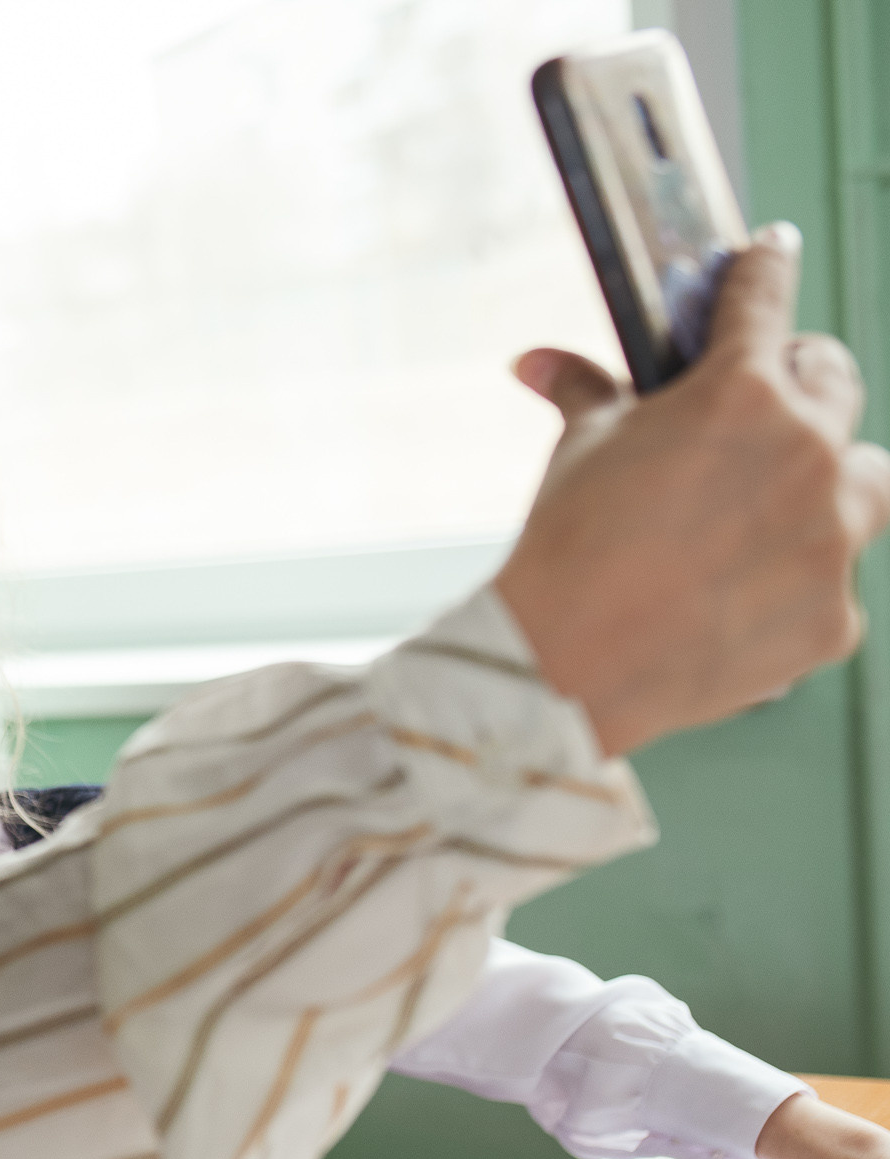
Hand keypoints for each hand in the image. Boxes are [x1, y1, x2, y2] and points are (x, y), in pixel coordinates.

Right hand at [494, 223, 889, 756]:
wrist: (557, 666)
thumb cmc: (564, 552)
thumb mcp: (579, 452)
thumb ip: (587, 394)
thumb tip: (541, 362)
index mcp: (742, 394)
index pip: (765, 301)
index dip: (765, 268)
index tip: (773, 251)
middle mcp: (808, 454)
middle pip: (839, 385)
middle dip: (800, 389)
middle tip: (758, 413)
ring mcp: (833, 539)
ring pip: (870, 484)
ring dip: (831, 484)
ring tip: (768, 513)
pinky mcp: (837, 617)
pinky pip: (836, 581)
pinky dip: (797, 582)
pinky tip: (737, 597)